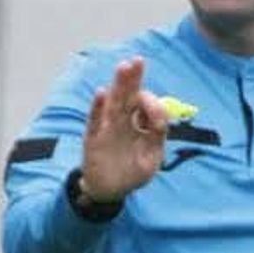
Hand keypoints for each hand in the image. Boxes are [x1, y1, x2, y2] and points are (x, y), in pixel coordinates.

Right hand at [80, 57, 167, 201]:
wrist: (110, 192)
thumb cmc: (132, 173)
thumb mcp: (152, 157)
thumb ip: (157, 136)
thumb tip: (159, 116)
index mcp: (139, 124)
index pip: (146, 105)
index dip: (151, 104)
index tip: (152, 112)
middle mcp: (123, 121)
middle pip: (128, 95)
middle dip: (133, 78)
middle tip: (137, 60)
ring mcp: (107, 128)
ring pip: (113, 103)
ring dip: (118, 85)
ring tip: (123, 67)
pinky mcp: (93, 138)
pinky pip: (95, 121)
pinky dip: (98, 108)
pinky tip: (102, 93)